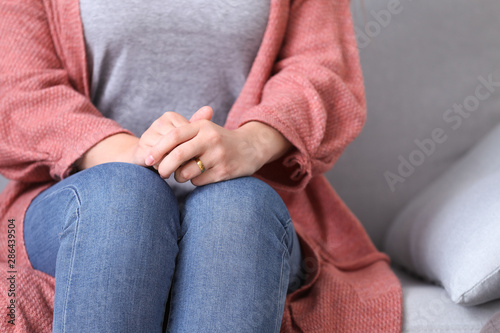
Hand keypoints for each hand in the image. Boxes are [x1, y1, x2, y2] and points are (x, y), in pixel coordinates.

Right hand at [76, 107, 211, 169]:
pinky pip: (159, 160)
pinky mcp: (141, 148)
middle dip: (184, 155)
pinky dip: (164, 166)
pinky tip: (165, 169)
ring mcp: (148, 135)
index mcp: (170, 117)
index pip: (187, 133)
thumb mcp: (186, 137)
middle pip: (179, 142)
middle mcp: (158, 123)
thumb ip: (197, 124)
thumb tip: (209, 109)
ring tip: (175, 167)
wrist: (145, 158)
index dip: (192, 147)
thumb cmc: (171, 148)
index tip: (194, 154)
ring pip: (169, 152)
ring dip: (174, 162)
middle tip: (188, 164)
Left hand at [145, 107, 291, 185]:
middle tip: (159, 173)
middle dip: (164, 166)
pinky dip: (194, 181)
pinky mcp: (224, 171)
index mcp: (202, 126)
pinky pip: (198, 181)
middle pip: (178, 155)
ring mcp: (218, 155)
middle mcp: (210, 139)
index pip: (173, 136)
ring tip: (181, 175)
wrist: (251, 147)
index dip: (158, 149)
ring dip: (179, 177)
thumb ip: (182, 135)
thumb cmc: (219, 140)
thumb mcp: (204, 130)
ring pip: (187, 172)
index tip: (148, 159)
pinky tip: (201, 176)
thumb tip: (153, 152)